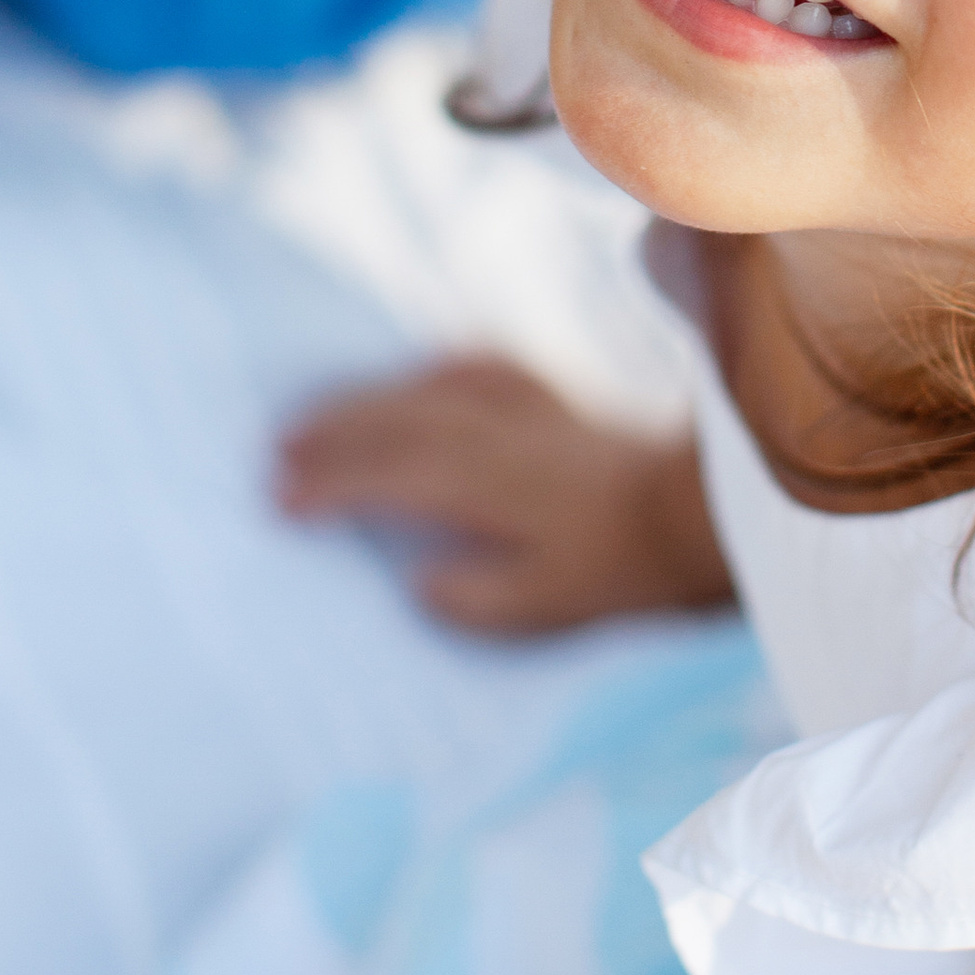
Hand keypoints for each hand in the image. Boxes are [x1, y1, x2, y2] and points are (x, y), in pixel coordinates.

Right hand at [277, 355, 732, 635]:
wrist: (702, 511)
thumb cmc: (624, 569)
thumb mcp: (553, 605)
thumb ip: (478, 598)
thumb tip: (415, 582)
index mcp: (497, 486)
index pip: (395, 476)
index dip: (333, 485)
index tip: (281, 500)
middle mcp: (505, 435)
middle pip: (400, 421)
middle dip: (332, 433)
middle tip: (273, 453)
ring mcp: (531, 409)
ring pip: (430, 389)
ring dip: (368, 399)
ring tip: (314, 417)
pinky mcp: (555, 399)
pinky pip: (480, 369)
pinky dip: (434, 370)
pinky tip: (413, 374)